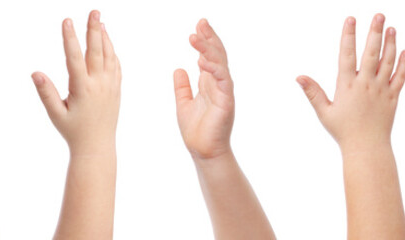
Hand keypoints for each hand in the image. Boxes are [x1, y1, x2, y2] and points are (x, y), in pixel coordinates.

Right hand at [32, 10, 119, 149]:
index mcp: (82, 89)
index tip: (67, 21)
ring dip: (104, 38)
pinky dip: (112, 52)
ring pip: (109, 56)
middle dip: (94, 29)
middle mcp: (99, 85)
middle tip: (94, 11)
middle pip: (97, 51)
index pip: (74, 58)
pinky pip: (116, 66)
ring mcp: (110, 86)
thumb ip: (46, 93)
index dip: (70, 38)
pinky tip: (107, 43)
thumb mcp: (56, 114)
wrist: (97, 146)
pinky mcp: (116, 90)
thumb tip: (36, 73)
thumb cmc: (73, 131)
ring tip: (100, 22)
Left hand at [173, 19, 233, 160]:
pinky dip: (213, 68)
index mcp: (209, 83)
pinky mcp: (226, 101)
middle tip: (200, 23)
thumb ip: (182, 86)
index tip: (196, 28)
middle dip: (209, 38)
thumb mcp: (183, 103)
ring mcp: (224, 91)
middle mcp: (219, 84)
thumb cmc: (196, 130)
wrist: (203, 151)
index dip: (204, 42)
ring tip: (196, 36)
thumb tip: (178, 69)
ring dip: (209, 49)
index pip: (209, 57)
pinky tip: (202, 59)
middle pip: (217, 55)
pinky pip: (222, 80)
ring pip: (220, 64)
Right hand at [297, 14, 404, 145]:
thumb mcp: (324, 112)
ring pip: (388, 62)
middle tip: (379, 15)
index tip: (351, 20)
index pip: (347, 55)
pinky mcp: (393, 97)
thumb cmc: (343, 131)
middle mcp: (366, 84)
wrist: (367, 147)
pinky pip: (400, 77)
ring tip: (391, 28)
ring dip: (391, 43)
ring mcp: (382, 90)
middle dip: (375, 32)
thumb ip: (313, 92)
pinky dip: (403, 64)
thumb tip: (299, 77)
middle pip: (372, 53)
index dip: (349, 36)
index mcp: (347, 86)